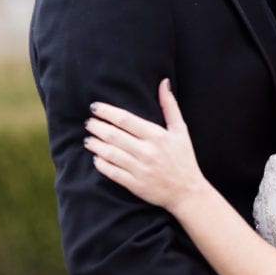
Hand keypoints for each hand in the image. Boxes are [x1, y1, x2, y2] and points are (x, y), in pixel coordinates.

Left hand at [85, 79, 205, 210]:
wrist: (187, 191)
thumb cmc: (184, 158)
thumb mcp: (180, 130)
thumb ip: (170, 105)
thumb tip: (164, 82)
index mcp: (157, 136)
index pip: (125, 120)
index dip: (107, 112)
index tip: (95, 107)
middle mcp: (147, 151)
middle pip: (114, 135)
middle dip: (97, 127)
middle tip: (88, 123)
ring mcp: (140, 169)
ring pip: (110, 153)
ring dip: (95, 145)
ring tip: (88, 139)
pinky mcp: (135, 185)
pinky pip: (112, 172)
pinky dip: (101, 164)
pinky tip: (96, 158)